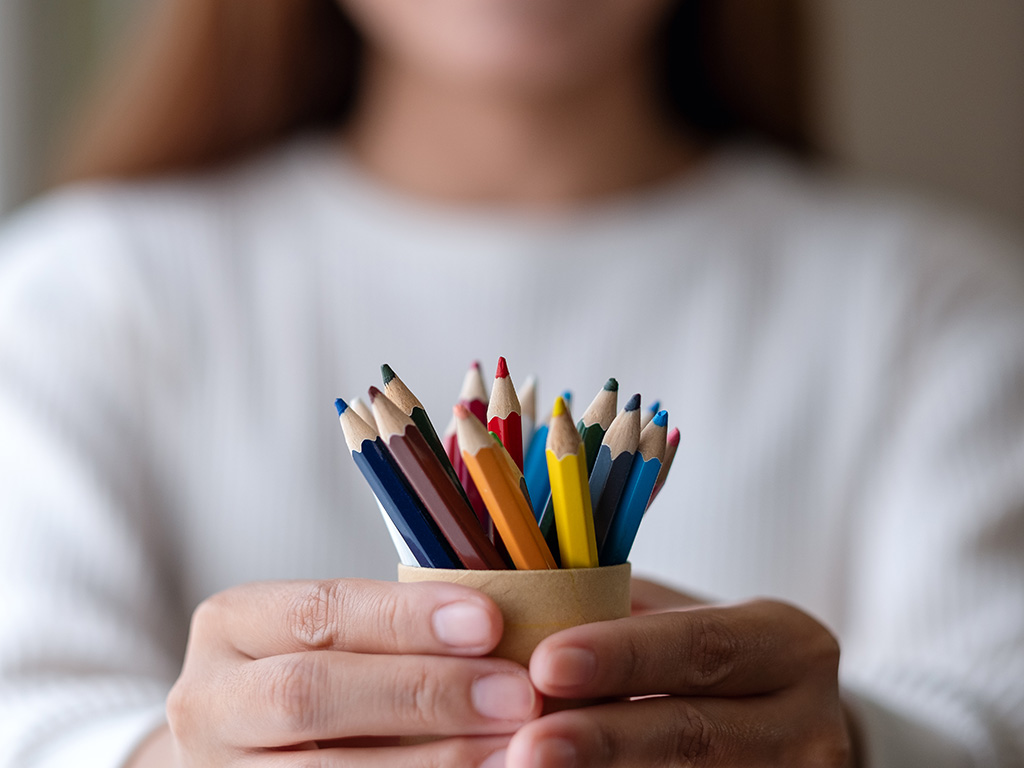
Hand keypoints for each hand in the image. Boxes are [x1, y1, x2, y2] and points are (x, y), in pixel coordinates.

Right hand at [150, 579, 540, 766]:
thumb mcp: (331, 634)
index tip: (489, 624)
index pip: (318, 611)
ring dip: (434, 761)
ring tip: (511, 747)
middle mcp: (209, 702)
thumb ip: (393, 628)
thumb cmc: (314, 671)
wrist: (248, 747)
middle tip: (515, 695)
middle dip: (424, 693)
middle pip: (310, 694)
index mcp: (231, 625)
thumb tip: (497, 626)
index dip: (405, 619)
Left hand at [507, 578, 853, 766]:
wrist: (791, 741)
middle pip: (695, 734)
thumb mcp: (690, 623)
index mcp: (788, 647)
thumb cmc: (717, 670)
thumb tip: (526, 612)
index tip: (548, 663)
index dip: (623, 657)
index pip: (701, 646)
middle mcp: (808, 726)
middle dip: (604, 740)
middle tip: (530, 744)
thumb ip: (621, 609)